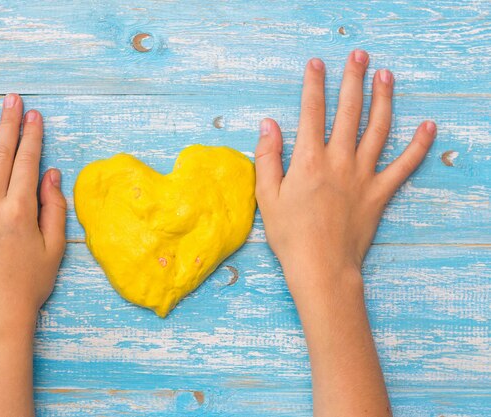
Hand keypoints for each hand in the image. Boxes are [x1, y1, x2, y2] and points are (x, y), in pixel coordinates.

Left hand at [0, 94, 66, 416]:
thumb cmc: (30, 282)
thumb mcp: (53, 247)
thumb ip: (54, 207)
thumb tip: (52, 174)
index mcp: (19, 211)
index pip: (26, 162)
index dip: (32, 136)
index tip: (34, 114)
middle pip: (0, 155)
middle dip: (8, 124)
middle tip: (11, 98)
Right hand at [255, 50, 434, 416]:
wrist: (321, 268)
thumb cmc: (290, 235)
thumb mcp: (267, 196)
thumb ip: (268, 158)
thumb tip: (269, 125)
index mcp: (309, 160)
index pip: (311, 113)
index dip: (314, 85)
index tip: (317, 64)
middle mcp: (339, 161)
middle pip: (348, 112)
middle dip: (353, 81)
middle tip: (359, 56)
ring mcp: (363, 176)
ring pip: (378, 130)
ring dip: (383, 100)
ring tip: (386, 76)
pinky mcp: (379, 193)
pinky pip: (404, 166)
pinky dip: (418, 147)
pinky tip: (429, 127)